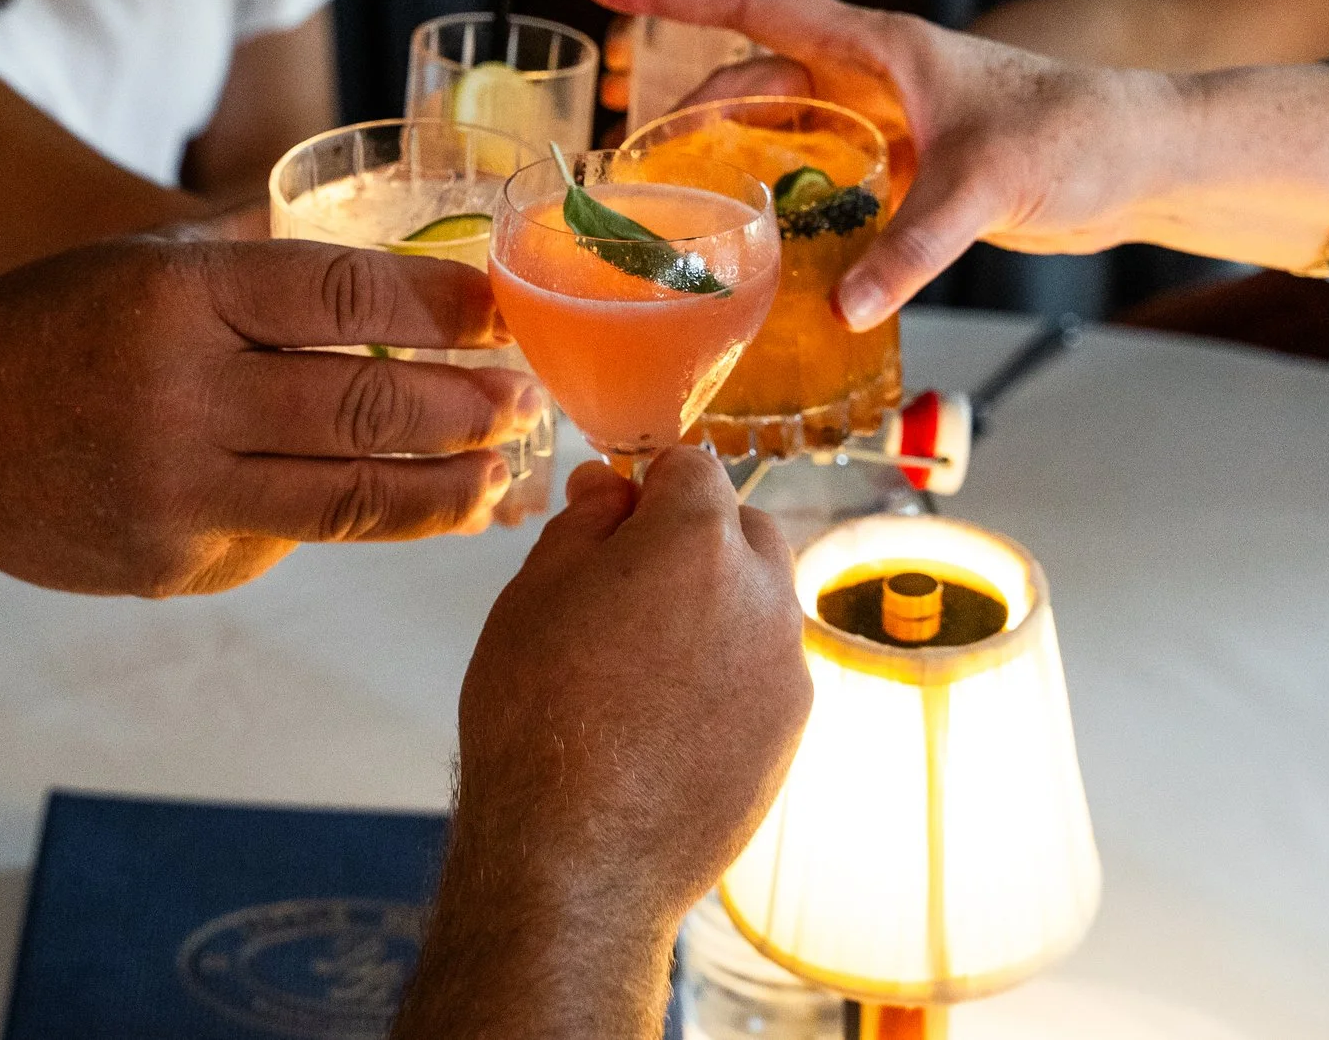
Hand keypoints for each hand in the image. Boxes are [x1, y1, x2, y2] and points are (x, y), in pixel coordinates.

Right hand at [0, 236, 547, 595]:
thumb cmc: (56, 326)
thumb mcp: (148, 261)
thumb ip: (260, 258)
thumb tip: (398, 245)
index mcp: (178, 297)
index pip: (342, 294)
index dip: (440, 308)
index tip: (503, 312)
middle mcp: (179, 395)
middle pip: (364, 407)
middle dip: (467, 409)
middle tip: (526, 402)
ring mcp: (174, 491)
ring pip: (348, 499)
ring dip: (446, 489)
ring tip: (505, 475)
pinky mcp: (170, 565)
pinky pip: (287, 541)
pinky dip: (355, 522)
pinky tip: (412, 508)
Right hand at [394, 449, 810, 1039]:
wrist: (578, 861)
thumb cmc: (539, 720)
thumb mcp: (534, 593)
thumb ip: (586, 522)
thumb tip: (613, 487)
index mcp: (698, 539)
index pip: (691, 466)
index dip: (646, 483)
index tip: (613, 515)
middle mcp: (764, 592)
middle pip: (741, 529)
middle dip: (693, 540)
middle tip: (624, 591)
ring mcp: (787, 664)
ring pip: (760, 600)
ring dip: (715, 607)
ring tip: (643, 663)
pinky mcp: (793, 728)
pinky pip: (766, 668)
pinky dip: (729, 671)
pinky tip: (669, 715)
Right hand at [582, 0, 1184, 326]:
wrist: (1142, 159)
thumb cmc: (1076, 136)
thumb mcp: (988, 186)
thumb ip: (913, 246)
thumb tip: (845, 308)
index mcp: (878, 47)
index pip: (754, 6)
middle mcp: (870, 78)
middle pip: (750, 82)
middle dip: (685, 112)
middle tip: (624, 161)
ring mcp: (884, 125)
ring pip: (779, 136)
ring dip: (728, 165)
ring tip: (670, 210)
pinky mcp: (904, 171)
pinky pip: (819, 184)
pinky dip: (784, 210)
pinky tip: (756, 251)